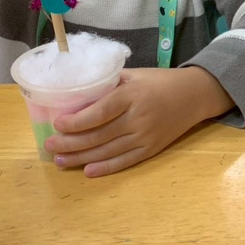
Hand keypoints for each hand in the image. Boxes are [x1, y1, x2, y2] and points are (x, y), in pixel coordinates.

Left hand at [45, 66, 232, 176]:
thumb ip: (109, 81)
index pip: (100, 112)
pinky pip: (125, 161)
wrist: (195, 95)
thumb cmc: (161, 81)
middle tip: (49, 146)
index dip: (77, 120)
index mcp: (132, 95)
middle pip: (99, 135)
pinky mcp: (152, 149)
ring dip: (81, 158)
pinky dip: (106, 168)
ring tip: (60, 161)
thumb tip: (78, 90)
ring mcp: (146, 136)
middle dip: (70, 143)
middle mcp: (138, 117)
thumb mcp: (135, 74)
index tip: (57, 123)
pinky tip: (88, 171)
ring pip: (108, 151)